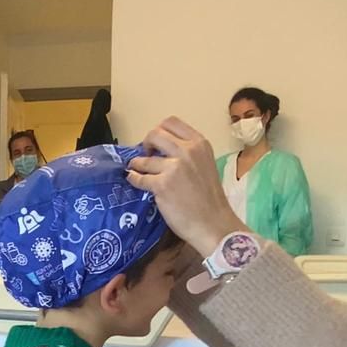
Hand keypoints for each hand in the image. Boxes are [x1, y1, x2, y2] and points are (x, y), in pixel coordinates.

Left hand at [126, 117, 247, 253]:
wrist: (213, 223)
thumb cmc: (211, 198)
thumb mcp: (206, 165)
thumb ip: (188, 154)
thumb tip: (163, 151)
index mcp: (200, 144)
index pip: (172, 123)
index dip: (159, 132)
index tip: (157, 144)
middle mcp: (187, 151)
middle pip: (155, 134)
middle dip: (146, 143)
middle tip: (146, 154)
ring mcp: (174, 168)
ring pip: (144, 158)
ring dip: (137, 163)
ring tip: (137, 168)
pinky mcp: (162, 185)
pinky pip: (139, 177)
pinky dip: (134, 178)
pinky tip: (134, 179)